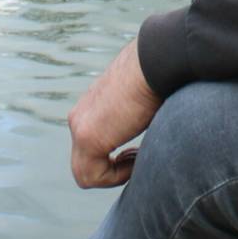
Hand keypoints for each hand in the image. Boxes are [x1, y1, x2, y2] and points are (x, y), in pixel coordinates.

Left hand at [66, 39, 162, 188]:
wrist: (156, 62)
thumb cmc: (158, 80)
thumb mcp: (138, 106)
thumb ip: (130, 122)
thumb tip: (149, 140)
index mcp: (89, 110)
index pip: (91, 150)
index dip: (116, 161)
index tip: (139, 150)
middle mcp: (78, 118)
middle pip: (85, 164)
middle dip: (113, 169)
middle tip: (139, 157)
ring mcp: (79, 127)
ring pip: (85, 174)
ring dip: (115, 175)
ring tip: (139, 157)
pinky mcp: (87, 136)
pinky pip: (91, 176)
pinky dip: (116, 176)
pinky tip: (137, 157)